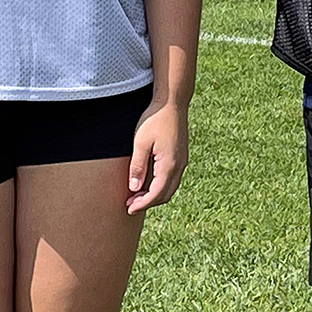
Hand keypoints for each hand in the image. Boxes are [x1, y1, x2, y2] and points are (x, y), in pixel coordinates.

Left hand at [127, 96, 190, 213]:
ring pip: (170, 188)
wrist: (172, 103)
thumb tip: (134, 188)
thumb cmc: (154, 119)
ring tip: (137, 195)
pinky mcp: (181, 156)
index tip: (129, 209)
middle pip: (165, 194)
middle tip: (130, 204)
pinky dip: (161, 186)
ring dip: (155, 195)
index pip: (156, 194)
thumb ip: (137, 166)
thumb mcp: (140, 142)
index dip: (142, 204)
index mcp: (169, 164)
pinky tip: (148, 182)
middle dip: (148, 202)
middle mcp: (179, 166)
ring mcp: (182, 161)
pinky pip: (172, 179)